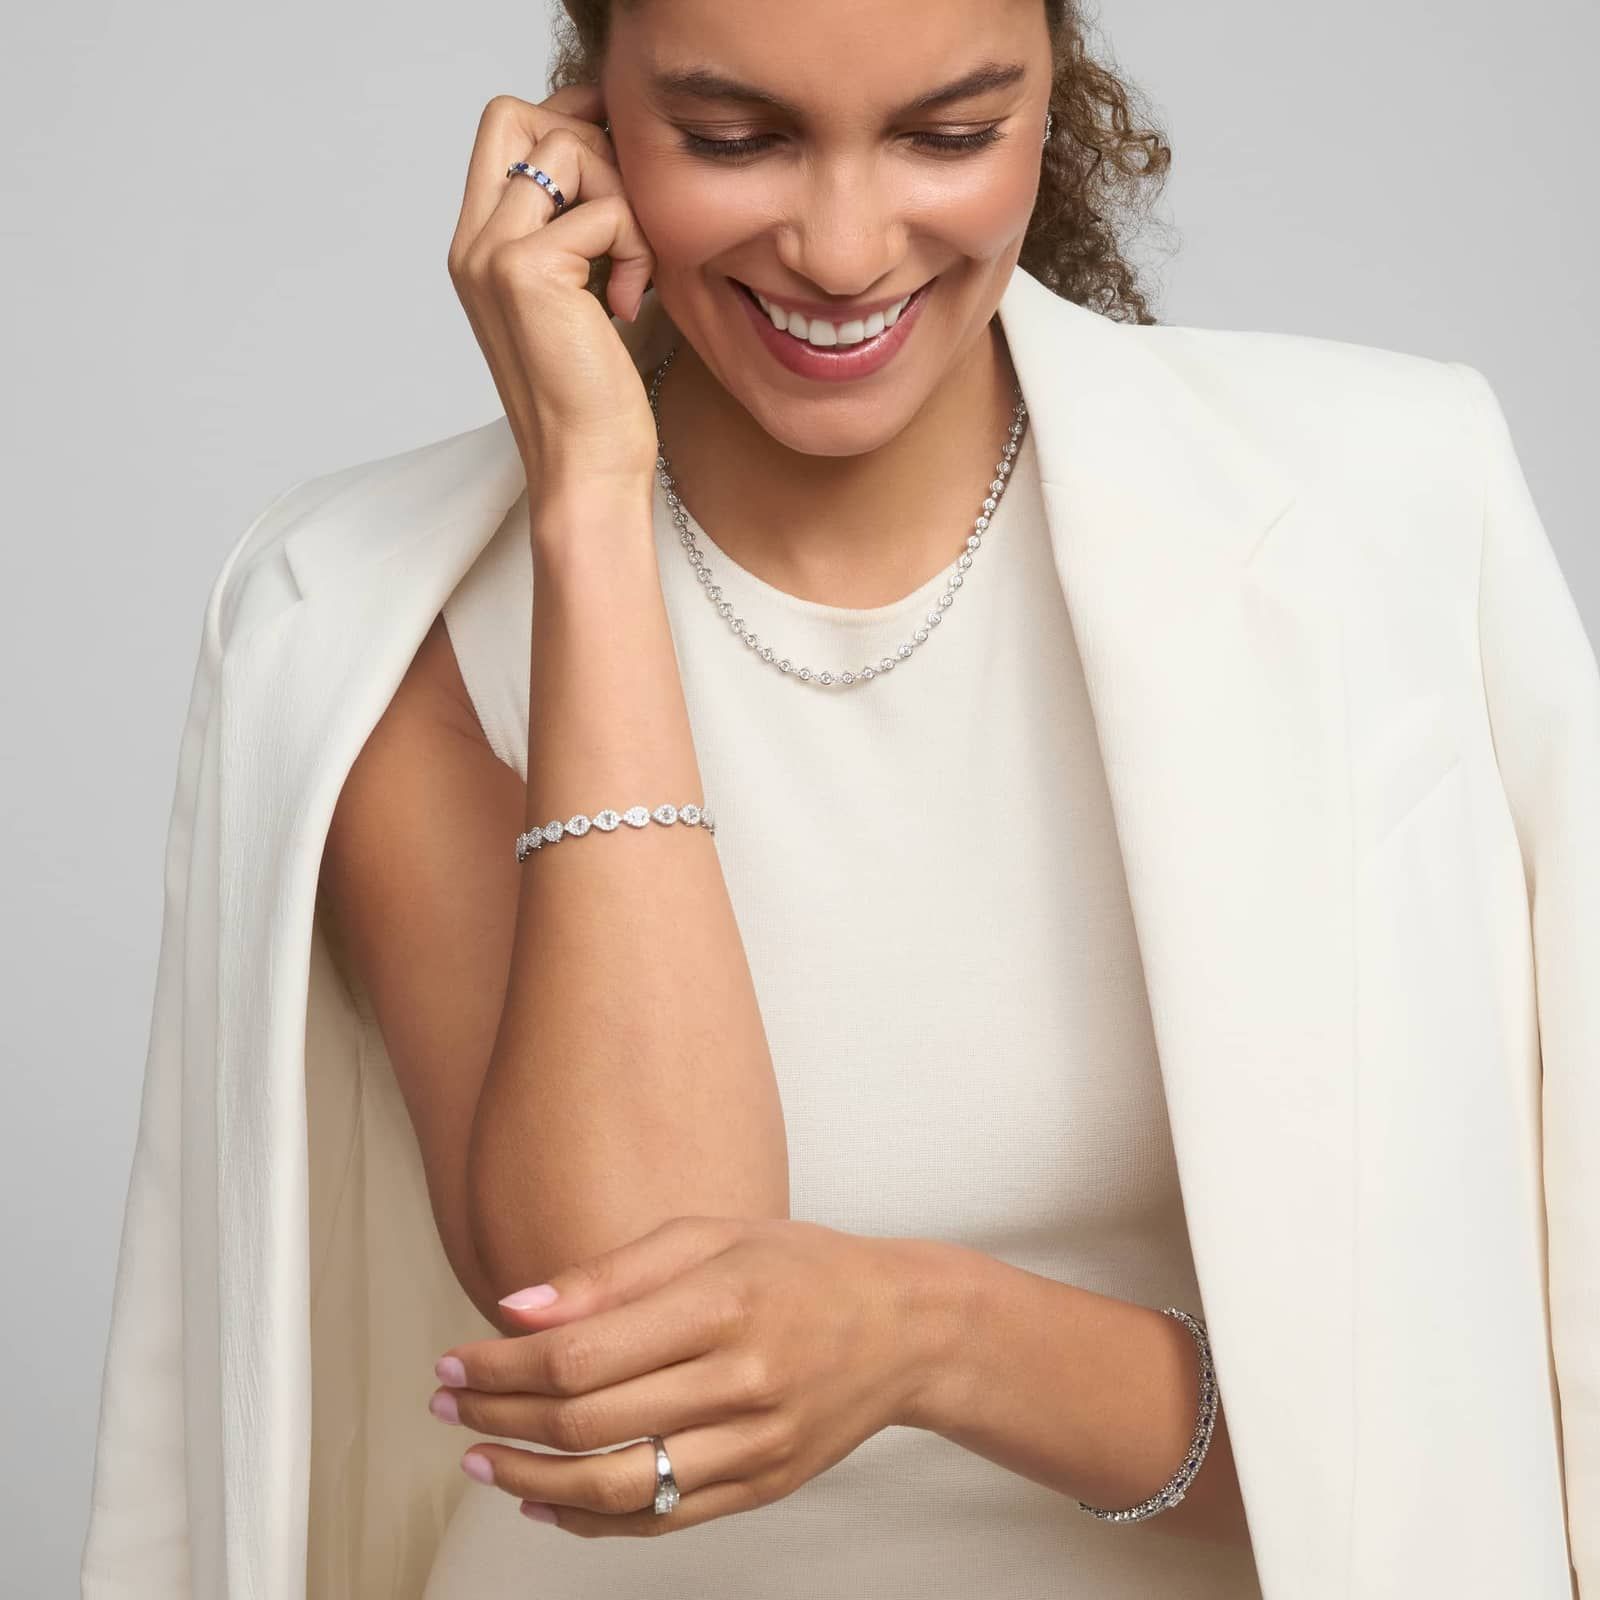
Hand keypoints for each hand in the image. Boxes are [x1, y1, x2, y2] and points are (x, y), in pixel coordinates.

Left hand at [428, 1216, 938, 1536]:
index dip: (500, 1366)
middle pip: (587, 1421)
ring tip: (479, 1458)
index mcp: (721, 1304)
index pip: (582, 1354)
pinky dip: (588, 1520)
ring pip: (615, 1486)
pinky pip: (658, 1520)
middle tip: (446, 1404)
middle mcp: (739, 1380)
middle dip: (498, 1415)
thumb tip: (515, 1311)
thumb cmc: (799, 1267)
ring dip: (528, 1478)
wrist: (903, 1327)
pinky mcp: (761, 1487)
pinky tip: (543, 1499)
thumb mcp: (710, 1235)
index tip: (451, 1360)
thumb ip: (611, 1274)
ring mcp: (753, 1445)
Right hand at [445, 85, 658, 492]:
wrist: (586, 470)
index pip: (502, 126)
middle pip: (517, 114)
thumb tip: (613, 158)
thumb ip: (578, 231)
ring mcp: (492, 254)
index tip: (618, 169)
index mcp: (477, 247)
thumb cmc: (593, 398)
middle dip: (591, 146)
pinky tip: (629, 308)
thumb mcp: (581, 297)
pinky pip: (605, 210)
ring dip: (623, 201)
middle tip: (626, 217)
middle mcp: (472, 243)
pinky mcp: (527, 272)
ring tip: (631, 274)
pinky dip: (637, 250)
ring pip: (566, 149)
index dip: (566, 120)